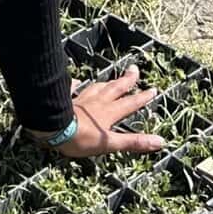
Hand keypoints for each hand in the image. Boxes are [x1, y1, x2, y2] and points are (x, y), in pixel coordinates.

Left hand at [49, 69, 163, 158]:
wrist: (53, 128)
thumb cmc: (81, 138)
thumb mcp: (110, 143)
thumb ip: (133, 142)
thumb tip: (160, 141)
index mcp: (109, 112)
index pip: (130, 103)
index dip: (142, 98)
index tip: (153, 89)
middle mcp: (97, 102)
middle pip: (115, 88)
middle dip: (127, 80)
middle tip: (135, 70)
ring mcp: (81, 99)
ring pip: (97, 87)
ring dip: (106, 83)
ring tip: (111, 80)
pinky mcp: (66, 99)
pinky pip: (72, 89)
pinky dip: (76, 85)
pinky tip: (76, 82)